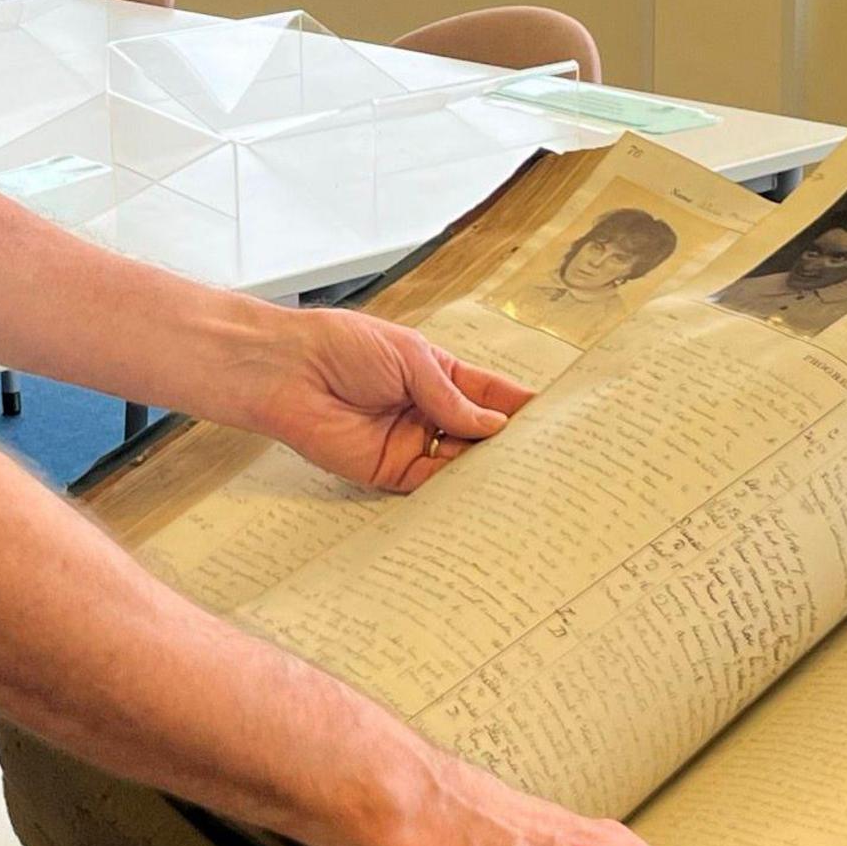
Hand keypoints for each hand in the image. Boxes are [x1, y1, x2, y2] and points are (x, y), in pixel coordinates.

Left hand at [220, 304, 533, 492]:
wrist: (287, 371)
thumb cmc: (342, 346)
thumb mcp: (411, 358)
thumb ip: (452, 396)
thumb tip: (496, 425)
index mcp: (441, 376)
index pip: (493, 395)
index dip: (523, 408)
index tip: (559, 422)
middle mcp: (431, 413)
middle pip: (482, 437)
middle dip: (513, 449)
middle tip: (551, 466)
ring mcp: (412, 444)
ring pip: (461, 466)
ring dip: (488, 476)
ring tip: (527, 487)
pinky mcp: (389, 473)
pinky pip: (430, 489)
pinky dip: (454, 495)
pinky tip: (481, 498)